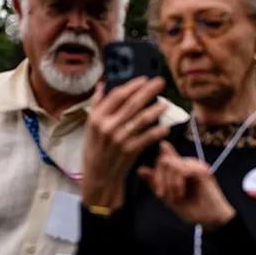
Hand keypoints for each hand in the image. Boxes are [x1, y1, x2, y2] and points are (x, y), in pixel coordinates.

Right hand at [82, 77, 169, 209]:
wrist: (99, 174)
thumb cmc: (95, 148)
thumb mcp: (89, 126)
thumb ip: (96, 104)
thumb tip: (101, 85)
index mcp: (97, 118)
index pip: (117, 95)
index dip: (132, 86)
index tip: (144, 79)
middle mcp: (108, 126)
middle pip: (133, 103)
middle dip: (149, 91)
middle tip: (161, 82)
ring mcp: (120, 139)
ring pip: (142, 119)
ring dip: (156, 110)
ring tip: (166, 103)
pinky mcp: (130, 151)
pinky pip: (148, 138)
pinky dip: (158, 132)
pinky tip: (166, 127)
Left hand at [137, 141, 235, 230]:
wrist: (211, 220)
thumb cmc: (192, 209)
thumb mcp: (168, 196)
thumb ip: (156, 182)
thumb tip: (140, 169)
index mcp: (180, 168)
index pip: (162, 159)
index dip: (156, 174)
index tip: (160, 194)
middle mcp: (188, 163)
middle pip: (163, 160)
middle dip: (159, 179)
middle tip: (163, 197)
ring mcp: (196, 165)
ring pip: (171, 164)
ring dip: (169, 183)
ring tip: (175, 198)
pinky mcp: (202, 170)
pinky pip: (181, 170)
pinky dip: (177, 184)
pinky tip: (181, 195)